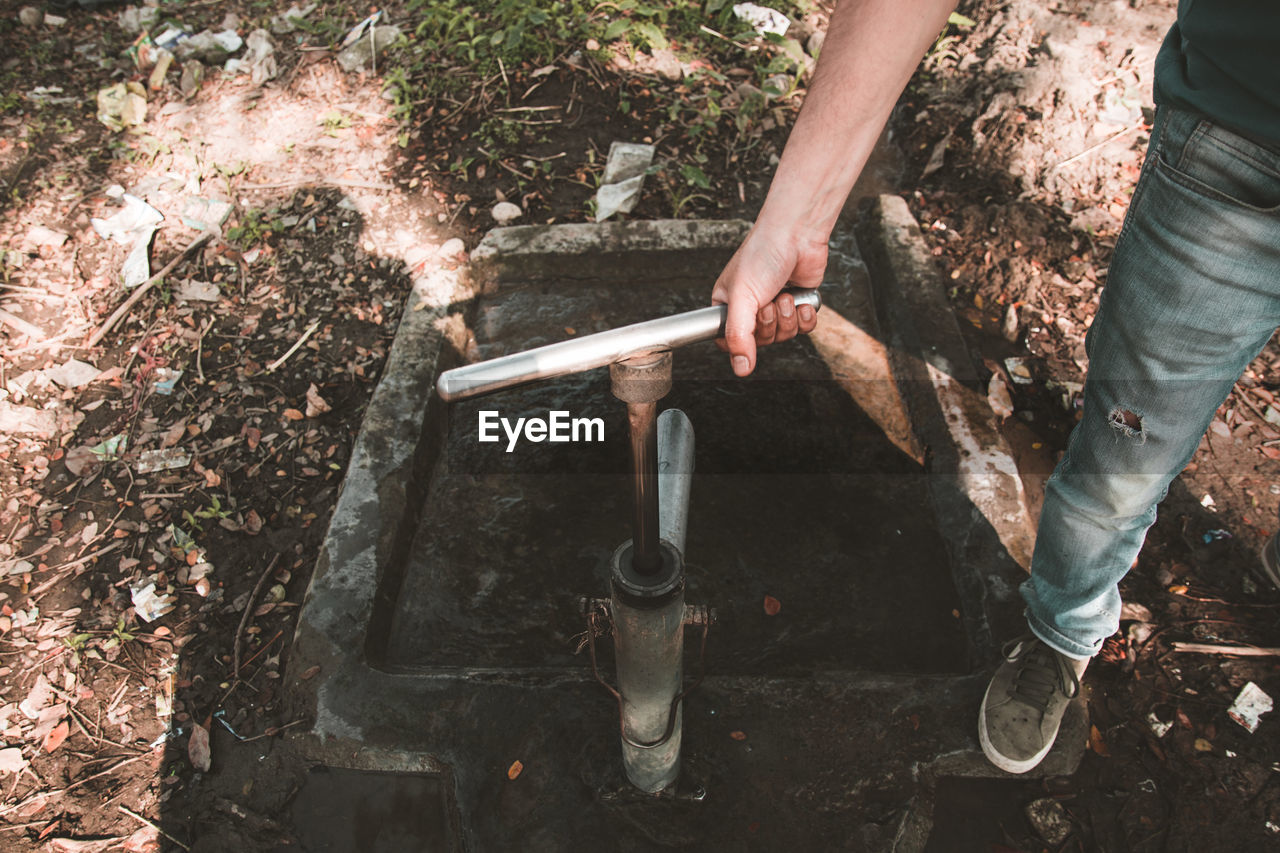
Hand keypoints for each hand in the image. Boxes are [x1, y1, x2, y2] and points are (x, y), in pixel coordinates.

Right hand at [711, 226, 824, 375]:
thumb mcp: (742, 298)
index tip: (750, 329)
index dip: (743, 342)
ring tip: (785, 296)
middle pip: (761, 342)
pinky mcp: (798, 303)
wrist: (796, 234)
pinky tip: (801, 300)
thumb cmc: (762, 255)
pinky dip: (805, 317)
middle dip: (770, 324)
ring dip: (788, 318)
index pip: (730, 342)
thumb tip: (741, 369)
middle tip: (769, 303)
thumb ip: (738, 336)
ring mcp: (776, 306)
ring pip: (783, 336)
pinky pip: (803, 328)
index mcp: (729, 305)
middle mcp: (751, 308)